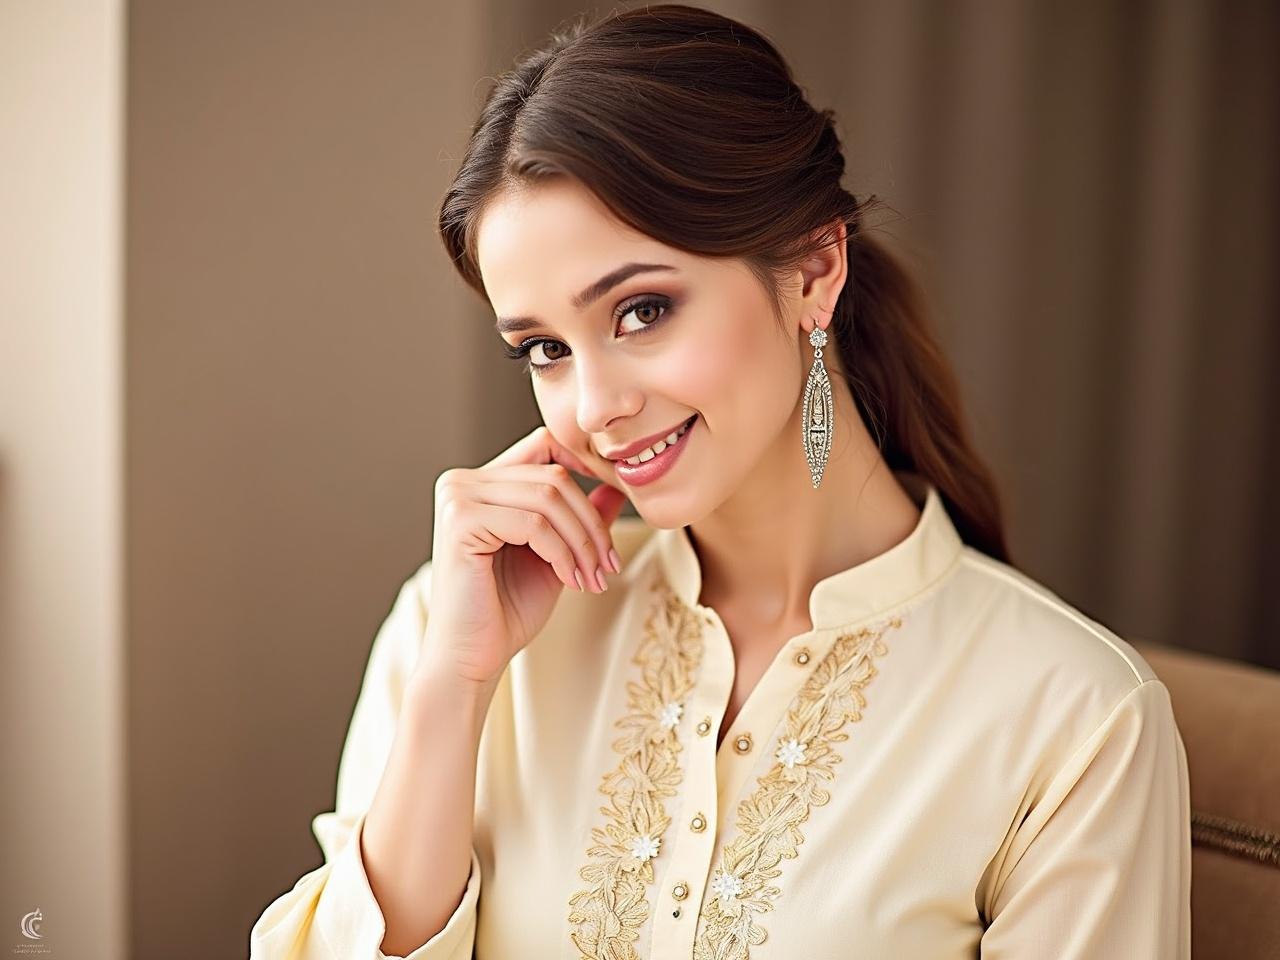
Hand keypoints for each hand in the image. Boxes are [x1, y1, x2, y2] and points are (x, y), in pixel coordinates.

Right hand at [416, 426, 629, 685]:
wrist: (471, 658)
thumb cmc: (506, 611)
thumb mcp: (556, 555)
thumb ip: (579, 519)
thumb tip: (616, 488)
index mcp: (481, 483)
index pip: (545, 444)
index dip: (585, 463)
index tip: (617, 495)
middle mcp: (463, 481)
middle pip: (554, 474)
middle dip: (592, 522)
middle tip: (608, 565)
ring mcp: (458, 497)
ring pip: (549, 496)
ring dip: (583, 541)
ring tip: (593, 578)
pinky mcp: (460, 521)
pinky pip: (534, 524)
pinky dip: (562, 554)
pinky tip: (570, 581)